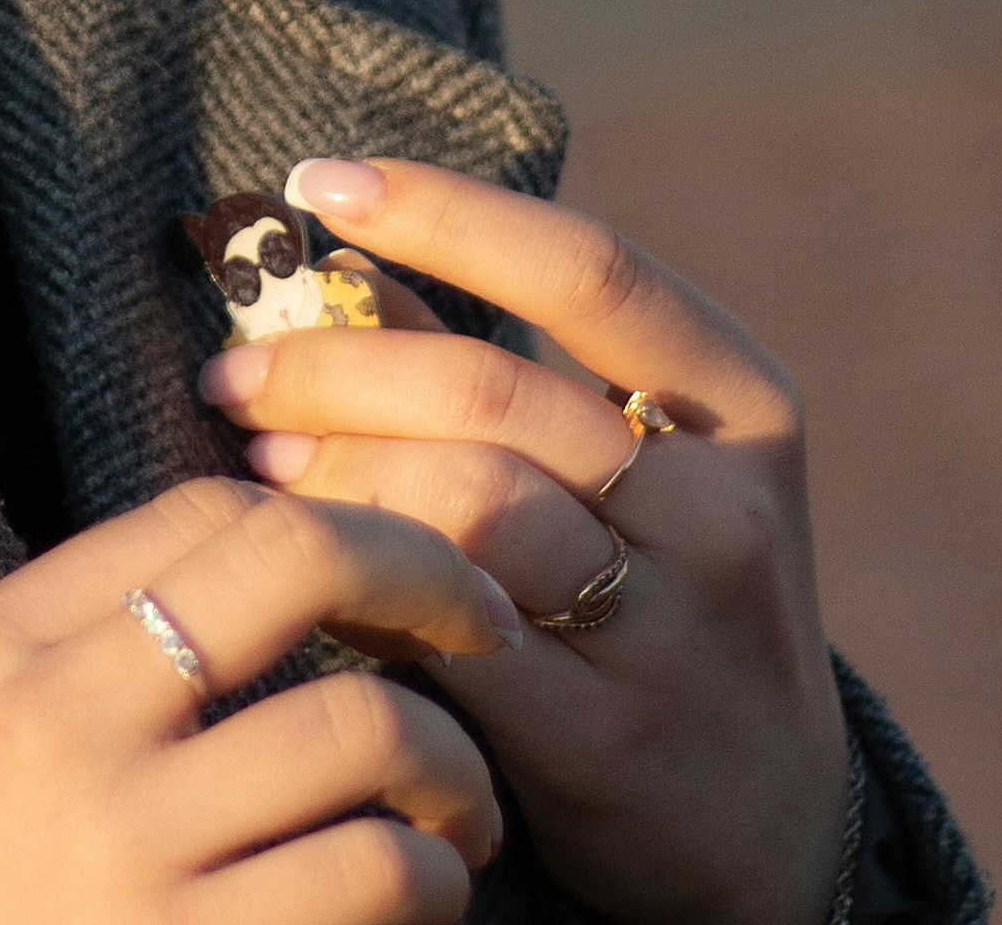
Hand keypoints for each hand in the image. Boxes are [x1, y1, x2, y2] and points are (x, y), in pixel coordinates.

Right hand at [0, 476, 524, 924]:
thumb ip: (80, 665)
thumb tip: (265, 571)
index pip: (202, 514)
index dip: (331, 527)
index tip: (392, 584)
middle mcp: (54, 722)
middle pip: (296, 557)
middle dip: (430, 575)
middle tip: (488, 626)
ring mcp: (122, 843)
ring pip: (367, 727)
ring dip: (451, 772)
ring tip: (457, 819)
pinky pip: (379, 871)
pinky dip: (435, 882)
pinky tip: (422, 903)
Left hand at [196, 160, 848, 924]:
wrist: (768, 820)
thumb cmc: (665, 598)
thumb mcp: (639, 468)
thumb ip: (505, 366)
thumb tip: (337, 258)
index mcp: (743, 402)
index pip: (586, 269)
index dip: (444, 211)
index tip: (320, 181)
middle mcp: (723, 507)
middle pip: (493, 393)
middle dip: (333, 367)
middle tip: (232, 374)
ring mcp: (671, 628)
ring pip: (464, 506)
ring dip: (332, 472)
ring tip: (258, 462)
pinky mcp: (604, 736)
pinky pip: (447, 629)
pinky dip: (357, 582)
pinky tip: (303, 566)